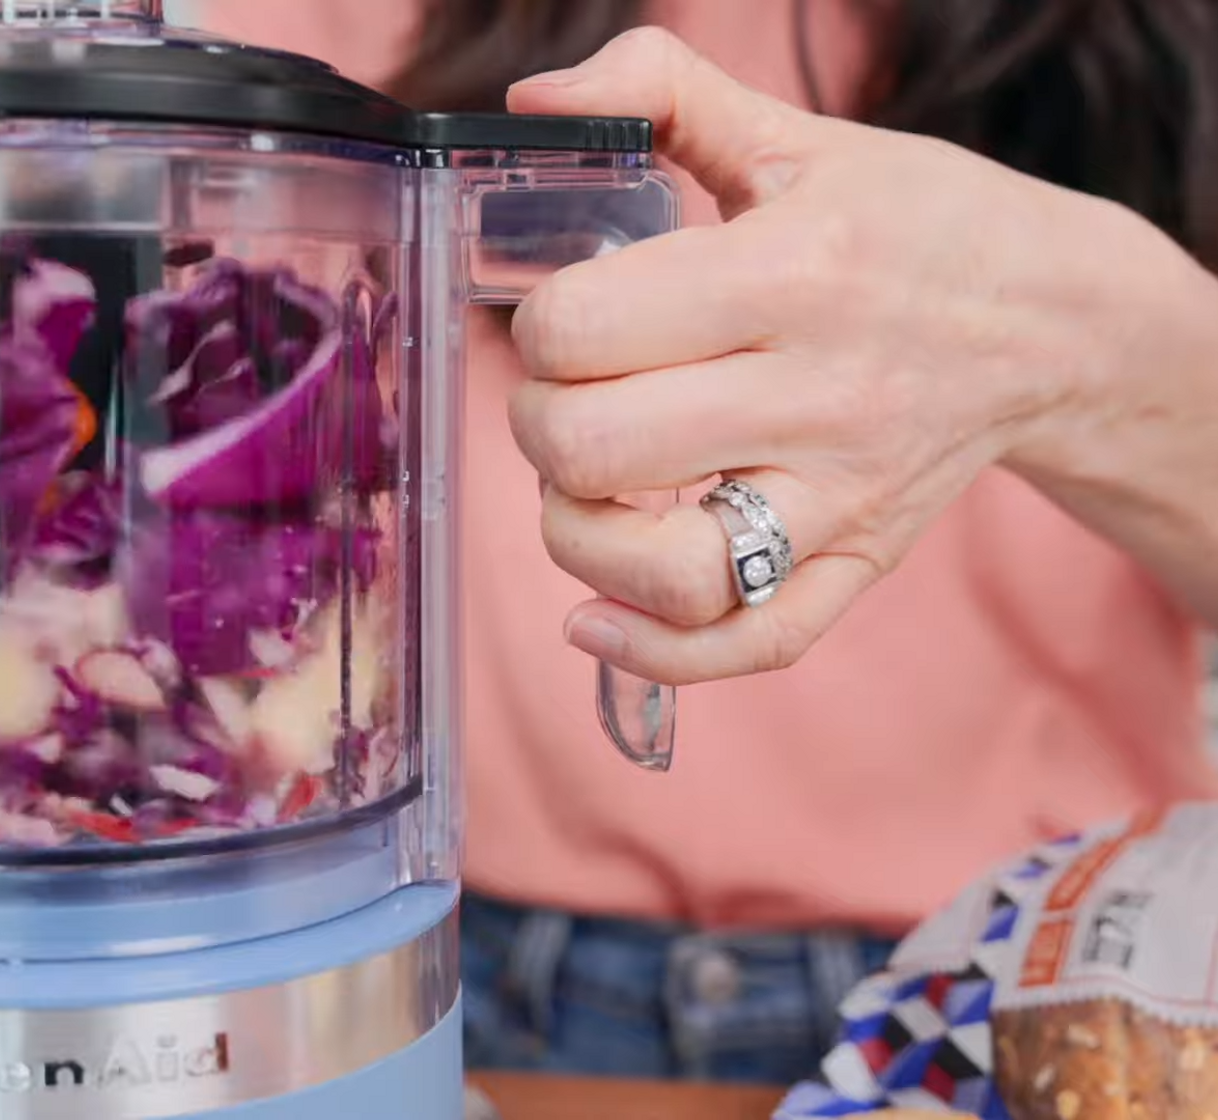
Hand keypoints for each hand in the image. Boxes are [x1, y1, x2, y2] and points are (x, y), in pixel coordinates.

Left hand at [505, 28, 1201, 685]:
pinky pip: (748, 645)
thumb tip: (533, 98)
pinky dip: (650, 650)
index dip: (538, 327)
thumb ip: (660, 89)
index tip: (566, 318)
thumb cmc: (914, 225)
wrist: (1055, 321)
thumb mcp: (799, 140)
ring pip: (664, 570)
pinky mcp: (858, 561)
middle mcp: (818, 397)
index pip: (584, 330)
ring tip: (585, 491)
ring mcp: (842, 498)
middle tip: (570, 395)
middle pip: (595, 451)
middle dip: (541, 423)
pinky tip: (591, 617)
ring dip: (577, 536)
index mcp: (791, 274)